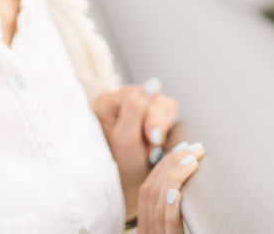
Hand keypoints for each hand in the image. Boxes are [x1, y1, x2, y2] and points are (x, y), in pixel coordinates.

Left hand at [93, 77, 178, 222]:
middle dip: (156, 126)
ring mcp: (133, 107)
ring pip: (162, 105)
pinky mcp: (145, 114)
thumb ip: (137, 109)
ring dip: (161, 129)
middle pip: (153, 99)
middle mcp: (119, 100)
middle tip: (150, 150)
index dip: (152, 119)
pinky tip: (155, 144)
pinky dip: (164, 130)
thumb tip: (154, 82)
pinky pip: (166, 113)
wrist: (125, 190)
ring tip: (151, 150)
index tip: (151, 141)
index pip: (141, 95)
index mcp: (107, 101)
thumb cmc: (121, 169)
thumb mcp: (126, 139)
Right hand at [136, 139, 203, 232]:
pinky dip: (170, 203)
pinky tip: (178, 190)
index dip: (164, 165)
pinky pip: (165, 220)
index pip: (147, 188)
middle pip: (149, 190)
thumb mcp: (176, 227)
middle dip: (171, 163)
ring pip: (155, 201)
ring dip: (175, 175)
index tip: (183, 147)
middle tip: (194, 149)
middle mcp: (146, 230)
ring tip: (193, 160)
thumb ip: (175, 209)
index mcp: (147, 225)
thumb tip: (187, 174)